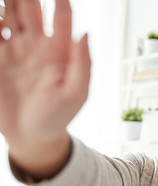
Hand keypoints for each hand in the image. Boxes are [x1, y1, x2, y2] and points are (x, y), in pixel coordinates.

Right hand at [0, 0, 89, 176]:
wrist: (32, 137)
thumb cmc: (58, 117)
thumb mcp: (76, 94)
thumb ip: (83, 64)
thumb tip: (86, 34)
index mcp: (60, 52)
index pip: (62, 18)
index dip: (61, 2)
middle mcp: (37, 46)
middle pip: (31, 9)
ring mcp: (15, 51)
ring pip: (9, 15)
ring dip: (9, 3)